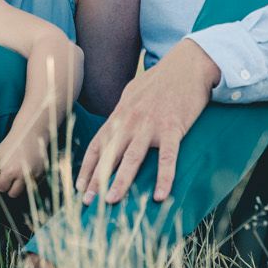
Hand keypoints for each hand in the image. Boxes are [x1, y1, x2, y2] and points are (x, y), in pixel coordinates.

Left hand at [0, 121, 55, 199]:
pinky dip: (29, 179)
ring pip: (23, 191)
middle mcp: (23, 175)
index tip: (0, 176)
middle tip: (9, 175)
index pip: (1, 187)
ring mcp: (34, 175)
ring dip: (19, 185)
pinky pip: (33, 184)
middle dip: (9, 187)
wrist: (31, 132)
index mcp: (9, 170)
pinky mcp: (42, 174)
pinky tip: (27, 167)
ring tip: (18, 172)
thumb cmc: (12, 143)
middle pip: (13, 194)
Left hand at [76, 38, 219, 206]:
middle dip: (96, 179)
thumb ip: (122, 112)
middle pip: (109, 154)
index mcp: (120, 115)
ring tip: (111, 201)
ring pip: (132, 157)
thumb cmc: (161, 80)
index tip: (79, 187)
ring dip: (121, 181)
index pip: (97, 145)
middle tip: (87, 202)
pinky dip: (163, 177)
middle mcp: (130, 121)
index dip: (87, 167)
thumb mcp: (134, 92)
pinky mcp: (173, 127)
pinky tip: (159, 196)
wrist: (187, 65)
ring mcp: (150, 124)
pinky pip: (167, 157)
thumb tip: (112, 126)